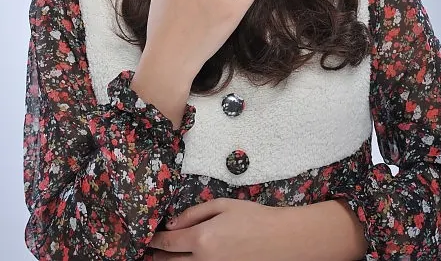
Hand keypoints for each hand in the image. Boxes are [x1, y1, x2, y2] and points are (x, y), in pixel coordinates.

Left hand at [149, 199, 367, 260]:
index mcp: (201, 239)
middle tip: (141, 253)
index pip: (168, 242)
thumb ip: (194, 213)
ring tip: (155, 259)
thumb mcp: (221, 206)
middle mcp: (203, 260)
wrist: (280, 239)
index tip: (144, 237)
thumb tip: (173, 222)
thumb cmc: (252, 216)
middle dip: (154, 258)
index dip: (153, 240)